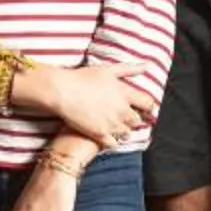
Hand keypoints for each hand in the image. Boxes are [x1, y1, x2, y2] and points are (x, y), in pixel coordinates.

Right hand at [37, 62, 157, 145]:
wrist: (63, 91)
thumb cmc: (83, 78)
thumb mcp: (108, 69)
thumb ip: (129, 69)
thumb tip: (147, 66)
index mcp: (125, 93)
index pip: (148, 104)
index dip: (148, 107)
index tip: (144, 108)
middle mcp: (121, 110)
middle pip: (138, 121)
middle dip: (133, 120)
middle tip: (124, 117)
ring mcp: (111, 124)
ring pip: (126, 133)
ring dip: (123, 130)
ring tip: (113, 125)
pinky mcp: (100, 134)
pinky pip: (114, 144)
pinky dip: (112, 141)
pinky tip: (106, 135)